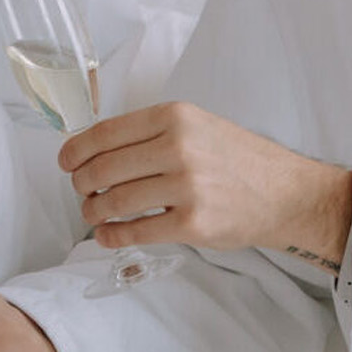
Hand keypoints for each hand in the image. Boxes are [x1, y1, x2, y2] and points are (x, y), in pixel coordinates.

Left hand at [58, 101, 351, 269]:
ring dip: (93, 212)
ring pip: (114, 201)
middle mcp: (178, 147)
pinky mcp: (192, 224)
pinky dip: (112, 235)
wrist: (285, 193)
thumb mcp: (197, 126)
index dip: (75, 151)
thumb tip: (95, 150)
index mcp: (175, 116)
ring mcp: (186, 187)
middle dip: (81, 185)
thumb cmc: (237, 158)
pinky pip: (135, 231)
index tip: (65, 163)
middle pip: (102, 169)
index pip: (105, 133)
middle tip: (81, 193)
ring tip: (94, 214)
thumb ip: (152, 133)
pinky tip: (108, 234)